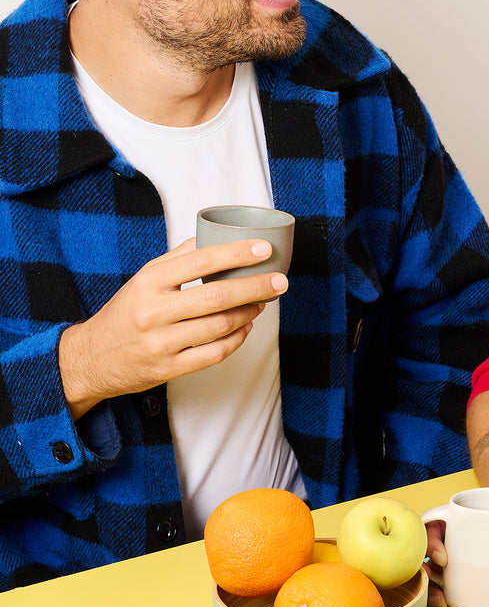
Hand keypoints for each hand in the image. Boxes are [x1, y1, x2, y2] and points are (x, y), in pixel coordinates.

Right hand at [59, 238, 288, 418]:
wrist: (90, 358)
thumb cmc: (125, 314)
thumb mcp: (142, 279)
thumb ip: (176, 259)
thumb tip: (213, 237)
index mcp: (148, 282)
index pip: (200, 261)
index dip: (236, 254)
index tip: (264, 249)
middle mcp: (153, 312)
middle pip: (216, 296)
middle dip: (255, 286)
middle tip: (280, 281)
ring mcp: (161, 343)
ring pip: (220, 326)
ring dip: (249, 313)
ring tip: (263, 302)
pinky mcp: (168, 369)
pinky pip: (214, 353)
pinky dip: (236, 339)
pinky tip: (246, 327)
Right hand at [423, 499, 488, 606]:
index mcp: (459, 513)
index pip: (432, 524)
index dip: (431, 542)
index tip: (444, 558)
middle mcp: (451, 529)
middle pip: (425, 548)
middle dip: (427, 570)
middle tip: (441, 587)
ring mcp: (453, 544)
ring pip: (430, 564)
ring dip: (431, 584)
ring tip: (445, 601)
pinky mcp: (461, 559)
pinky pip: (444, 572)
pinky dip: (442, 587)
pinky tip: (450, 601)